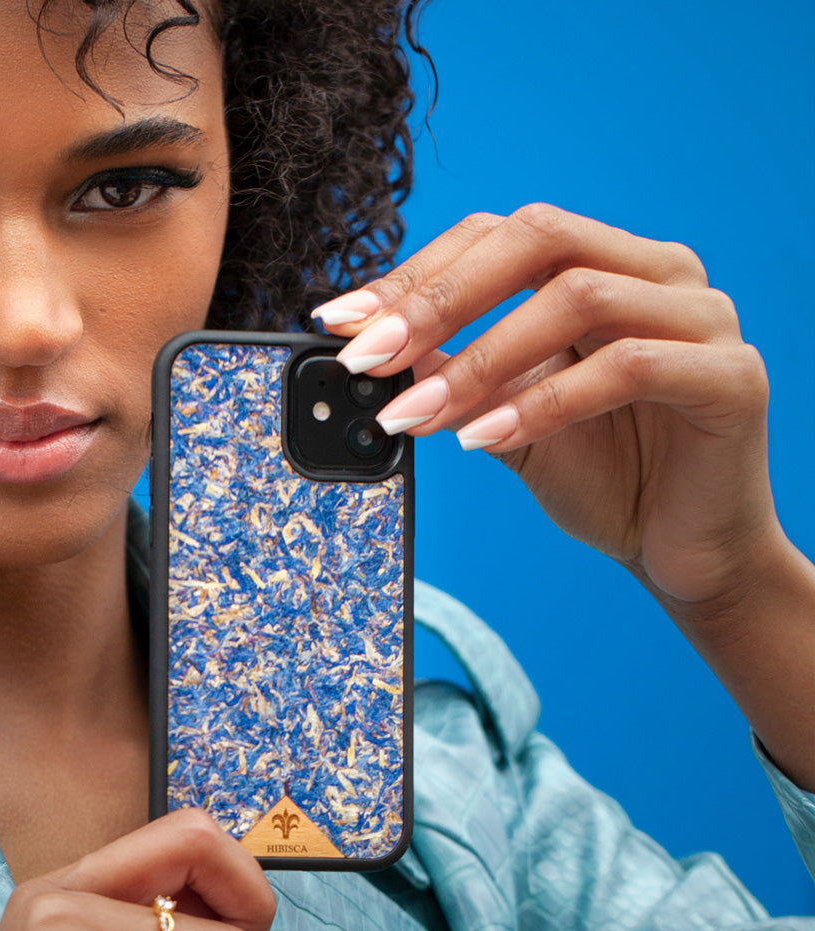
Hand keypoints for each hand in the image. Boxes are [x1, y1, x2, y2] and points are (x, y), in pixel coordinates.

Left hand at [314, 203, 783, 607]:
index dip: (415, 274)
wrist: (679, 551)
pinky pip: (627, 368)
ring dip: (480, 359)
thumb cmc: (601, 476)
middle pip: (538, 239)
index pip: (499, 236)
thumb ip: (452, 379)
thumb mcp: (504, 419)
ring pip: (578, 297)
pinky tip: (485, 439)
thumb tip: (369, 351)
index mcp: (604, 265)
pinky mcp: (732, 377)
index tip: (341, 322)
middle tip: (367, 356)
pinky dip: (544, 404)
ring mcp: (701, 318)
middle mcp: (657, 272)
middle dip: (438, 299)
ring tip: (416, 414)